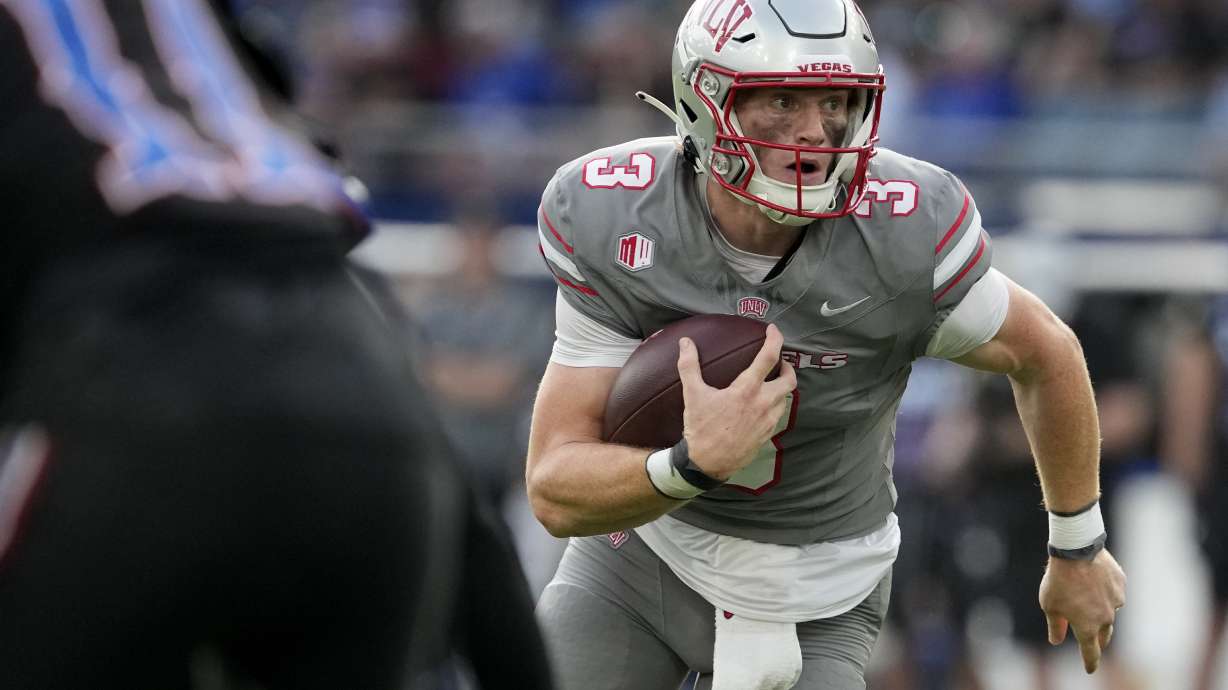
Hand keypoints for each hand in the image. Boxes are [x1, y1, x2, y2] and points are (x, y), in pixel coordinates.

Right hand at [675, 323, 796, 480]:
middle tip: (778, 362)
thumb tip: (685, 342)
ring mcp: (768, 421)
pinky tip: (762, 407)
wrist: (706, 463)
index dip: (775, 339)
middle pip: (789, 379)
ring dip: (781, 388)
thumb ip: (689, 365)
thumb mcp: (692, 394)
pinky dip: (774, 406)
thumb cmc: (701, 428)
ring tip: (770, 384)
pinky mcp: (767, 435)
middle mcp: (763, 403)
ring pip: (785, 398)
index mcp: (747, 390)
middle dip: (787, 367)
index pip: (769, 357)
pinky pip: (777, 416)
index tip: (773, 330)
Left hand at [1038, 548, 1126, 673]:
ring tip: (1088, 600)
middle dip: (1098, 641)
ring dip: (1101, 611)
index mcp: (1088, 626)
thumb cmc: (1059, 580)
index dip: (1090, 662)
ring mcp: (1116, 601)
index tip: (1090, 669)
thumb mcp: (1049, 605)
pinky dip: (1105, 593)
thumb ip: (1055, 626)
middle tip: (1094, 643)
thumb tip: (1056, 640)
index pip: (1090, 651)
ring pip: (1109, 612)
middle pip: (1104, 635)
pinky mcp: (1121, 585)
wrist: (1077, 550)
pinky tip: (1095, 583)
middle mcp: (1106, 617)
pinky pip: (1114, 593)